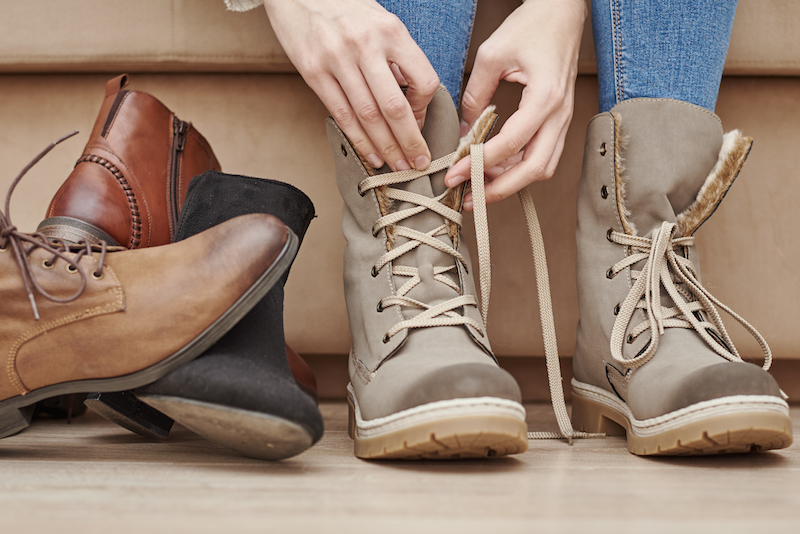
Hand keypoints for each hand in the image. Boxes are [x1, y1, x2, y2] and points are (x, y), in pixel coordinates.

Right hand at [263, 0, 438, 170]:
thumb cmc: (345, 9)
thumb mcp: (381, 23)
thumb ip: (398, 59)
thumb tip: (412, 104)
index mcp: (391, 31)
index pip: (423, 80)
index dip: (425, 109)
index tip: (421, 123)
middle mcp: (365, 44)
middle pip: (394, 107)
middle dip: (409, 142)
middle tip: (418, 164)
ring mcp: (337, 59)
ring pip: (368, 116)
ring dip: (385, 147)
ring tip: (396, 166)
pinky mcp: (313, 71)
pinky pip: (341, 114)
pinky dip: (358, 139)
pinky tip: (370, 154)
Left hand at [444, 0, 585, 209]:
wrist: (562, 12)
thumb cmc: (532, 26)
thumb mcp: (491, 55)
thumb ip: (475, 95)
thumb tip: (464, 131)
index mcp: (545, 98)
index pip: (511, 145)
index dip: (479, 165)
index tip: (454, 174)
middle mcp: (559, 114)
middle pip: (534, 170)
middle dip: (499, 190)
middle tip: (468, 198)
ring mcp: (563, 119)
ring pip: (542, 168)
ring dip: (510, 183)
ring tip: (478, 187)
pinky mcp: (559, 120)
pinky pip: (543, 155)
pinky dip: (519, 168)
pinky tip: (495, 168)